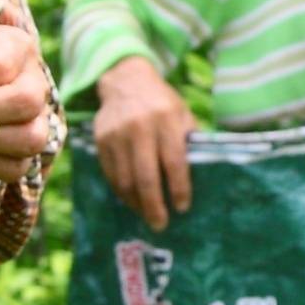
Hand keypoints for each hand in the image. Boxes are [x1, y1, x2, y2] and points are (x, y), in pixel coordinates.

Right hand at [89, 54, 196, 228]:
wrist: (126, 80)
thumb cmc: (162, 103)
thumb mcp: (183, 114)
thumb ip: (190, 142)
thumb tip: (204, 177)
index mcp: (166, 119)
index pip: (174, 161)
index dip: (179, 188)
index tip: (182, 207)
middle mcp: (139, 127)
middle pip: (146, 176)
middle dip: (154, 205)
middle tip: (161, 224)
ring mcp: (116, 134)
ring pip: (125, 180)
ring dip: (136, 203)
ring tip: (147, 216)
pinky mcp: (100, 140)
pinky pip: (110, 174)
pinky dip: (121, 192)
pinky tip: (132, 200)